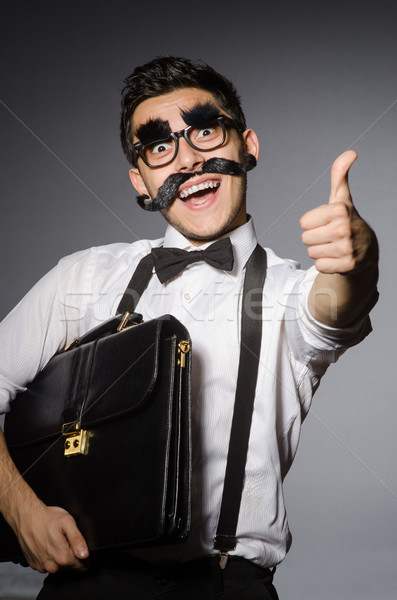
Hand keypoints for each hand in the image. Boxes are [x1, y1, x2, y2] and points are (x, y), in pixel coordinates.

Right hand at [14, 501, 88, 573]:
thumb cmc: (46, 518)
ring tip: (56, 541)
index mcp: (62, 557)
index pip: (82, 566)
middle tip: (65, 539)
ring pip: (59, 567)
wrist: (26, 517)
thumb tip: (84, 554)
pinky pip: (47, 565)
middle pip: (70, 566)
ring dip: (60, 557)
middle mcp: (51, 565)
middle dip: (71, 555)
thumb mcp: (67, 522)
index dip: (85, 557)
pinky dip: (49, 557)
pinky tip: (47, 545)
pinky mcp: (34, 564)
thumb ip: (77, 539)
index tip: (80, 546)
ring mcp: (41, 566)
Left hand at [300, 150, 373, 273]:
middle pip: (305, 238)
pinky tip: (337, 258)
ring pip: (311, 253)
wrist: (366, 250)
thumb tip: (351, 152)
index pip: (303, 222)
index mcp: (339, 210)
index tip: (327, 222)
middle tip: (330, 236)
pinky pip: (320, 266)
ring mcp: (347, 248)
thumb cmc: (347, 221)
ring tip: (334, 246)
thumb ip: (339, 175)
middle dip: (315, 238)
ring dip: (320, 251)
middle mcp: (344, 228)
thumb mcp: (341, 198)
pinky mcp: (347, 265)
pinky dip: (326, 264)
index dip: (313, 223)